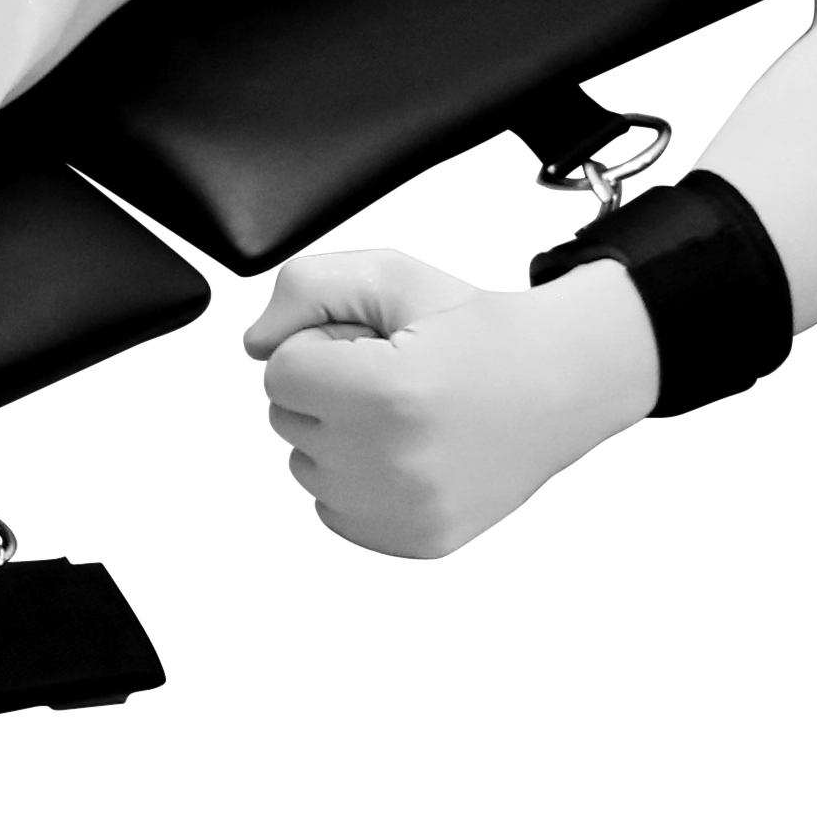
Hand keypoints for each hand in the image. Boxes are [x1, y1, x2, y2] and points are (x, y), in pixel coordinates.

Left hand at [243, 248, 656, 558]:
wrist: (561, 383)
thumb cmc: (479, 331)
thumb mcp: (392, 276)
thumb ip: (305, 289)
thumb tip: (255, 345)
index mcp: (386, 394)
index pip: (280, 370)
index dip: (321, 345)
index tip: (373, 344)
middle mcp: (394, 464)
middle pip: (287, 419)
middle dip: (327, 389)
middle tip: (396, 375)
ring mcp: (407, 511)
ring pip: (306, 466)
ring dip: (339, 435)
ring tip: (406, 413)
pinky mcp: (416, 540)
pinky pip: (334, 510)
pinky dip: (357, 480)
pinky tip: (409, 450)